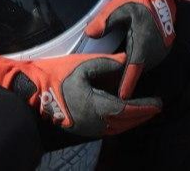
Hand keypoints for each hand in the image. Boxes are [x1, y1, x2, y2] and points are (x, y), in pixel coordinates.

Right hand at [0, 51, 160, 137]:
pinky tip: (123, 116)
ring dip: (132, 120)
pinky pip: (108, 129)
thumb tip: (125, 61)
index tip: (157, 102)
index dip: (144, 107)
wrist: (32, 92)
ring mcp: (88, 127)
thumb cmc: (55, 76)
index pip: (128, 109)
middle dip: (142, 115)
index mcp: (97, 106)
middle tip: (155, 107)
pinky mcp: (81, 128)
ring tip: (143, 112)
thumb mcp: (81, 65)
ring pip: (118, 128)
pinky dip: (120, 123)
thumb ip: (106, 64)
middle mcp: (95, 122)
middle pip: (126, 122)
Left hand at [85, 0, 180, 98]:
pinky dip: (138, 61)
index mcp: (144, 40)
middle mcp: (156, 48)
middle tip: (108, 86)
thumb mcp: (117, 6)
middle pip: (138, 68)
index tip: (121, 98)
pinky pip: (148, 58)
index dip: (127, 83)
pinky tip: (126, 62)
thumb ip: (103, 22)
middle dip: (125, 77)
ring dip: (132, 69)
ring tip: (115, 78)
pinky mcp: (164, 45)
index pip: (134, 68)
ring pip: (144, 64)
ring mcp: (162, 48)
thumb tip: (90, 35)